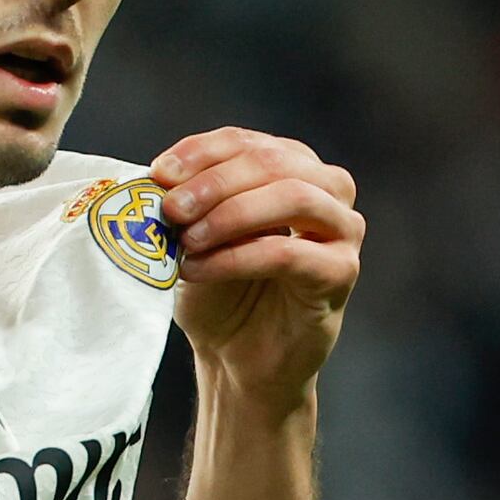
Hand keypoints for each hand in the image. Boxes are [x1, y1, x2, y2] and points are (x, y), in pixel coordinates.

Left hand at [156, 128, 360, 409]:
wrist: (237, 358)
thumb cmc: (219, 290)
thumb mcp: (195, 234)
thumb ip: (186, 202)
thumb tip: (158, 178)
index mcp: (292, 166)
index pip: (246, 142)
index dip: (201, 152)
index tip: (159, 174)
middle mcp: (327, 189)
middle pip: (273, 162)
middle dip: (213, 183)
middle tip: (171, 210)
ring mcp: (342, 230)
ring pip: (293, 197)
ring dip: (230, 214)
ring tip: (186, 240)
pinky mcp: (342, 273)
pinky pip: (289, 254)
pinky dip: (237, 257)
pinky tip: (199, 268)